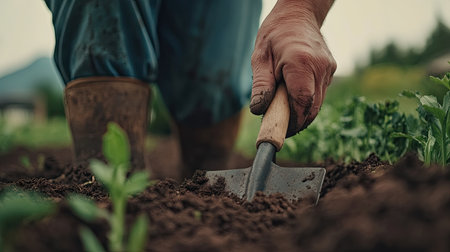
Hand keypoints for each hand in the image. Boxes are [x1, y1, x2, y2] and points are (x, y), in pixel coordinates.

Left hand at [250, 0, 335, 136]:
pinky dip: (307, 101)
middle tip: (279, 125)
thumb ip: (260, 85)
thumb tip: (259, 111)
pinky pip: (320, 94)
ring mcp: (328, 69)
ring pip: (318, 103)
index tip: (281, 131)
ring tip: (283, 108)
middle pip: (312, 107)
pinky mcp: (331, 70)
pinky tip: (293, 95)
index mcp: (301, 62)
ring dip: (302, 112)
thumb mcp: (260, 57)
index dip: (293, 122)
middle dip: (297, 122)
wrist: (299, 14)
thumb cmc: (275, 34)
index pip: (302, 102)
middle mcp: (319, 67)